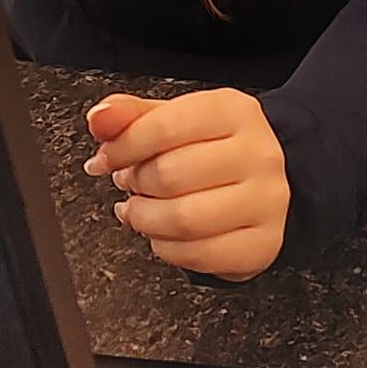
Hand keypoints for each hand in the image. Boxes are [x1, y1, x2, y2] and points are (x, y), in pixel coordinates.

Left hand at [84, 89, 289, 280]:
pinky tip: (167, 235)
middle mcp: (258, 153)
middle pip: (169, 175)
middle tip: (134, 185)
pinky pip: (198, 255)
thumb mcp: (174, 120)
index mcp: (234, 112)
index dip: (122, 148)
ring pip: (182, 220)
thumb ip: (131, 116)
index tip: (107, 159)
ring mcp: (266, 201)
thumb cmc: (212, 151)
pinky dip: (168, 249)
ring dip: (146, 221)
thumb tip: (100, 118)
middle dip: (136, 185)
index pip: (164, 126)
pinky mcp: (263, 243)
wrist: (263, 184)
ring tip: (144, 211)